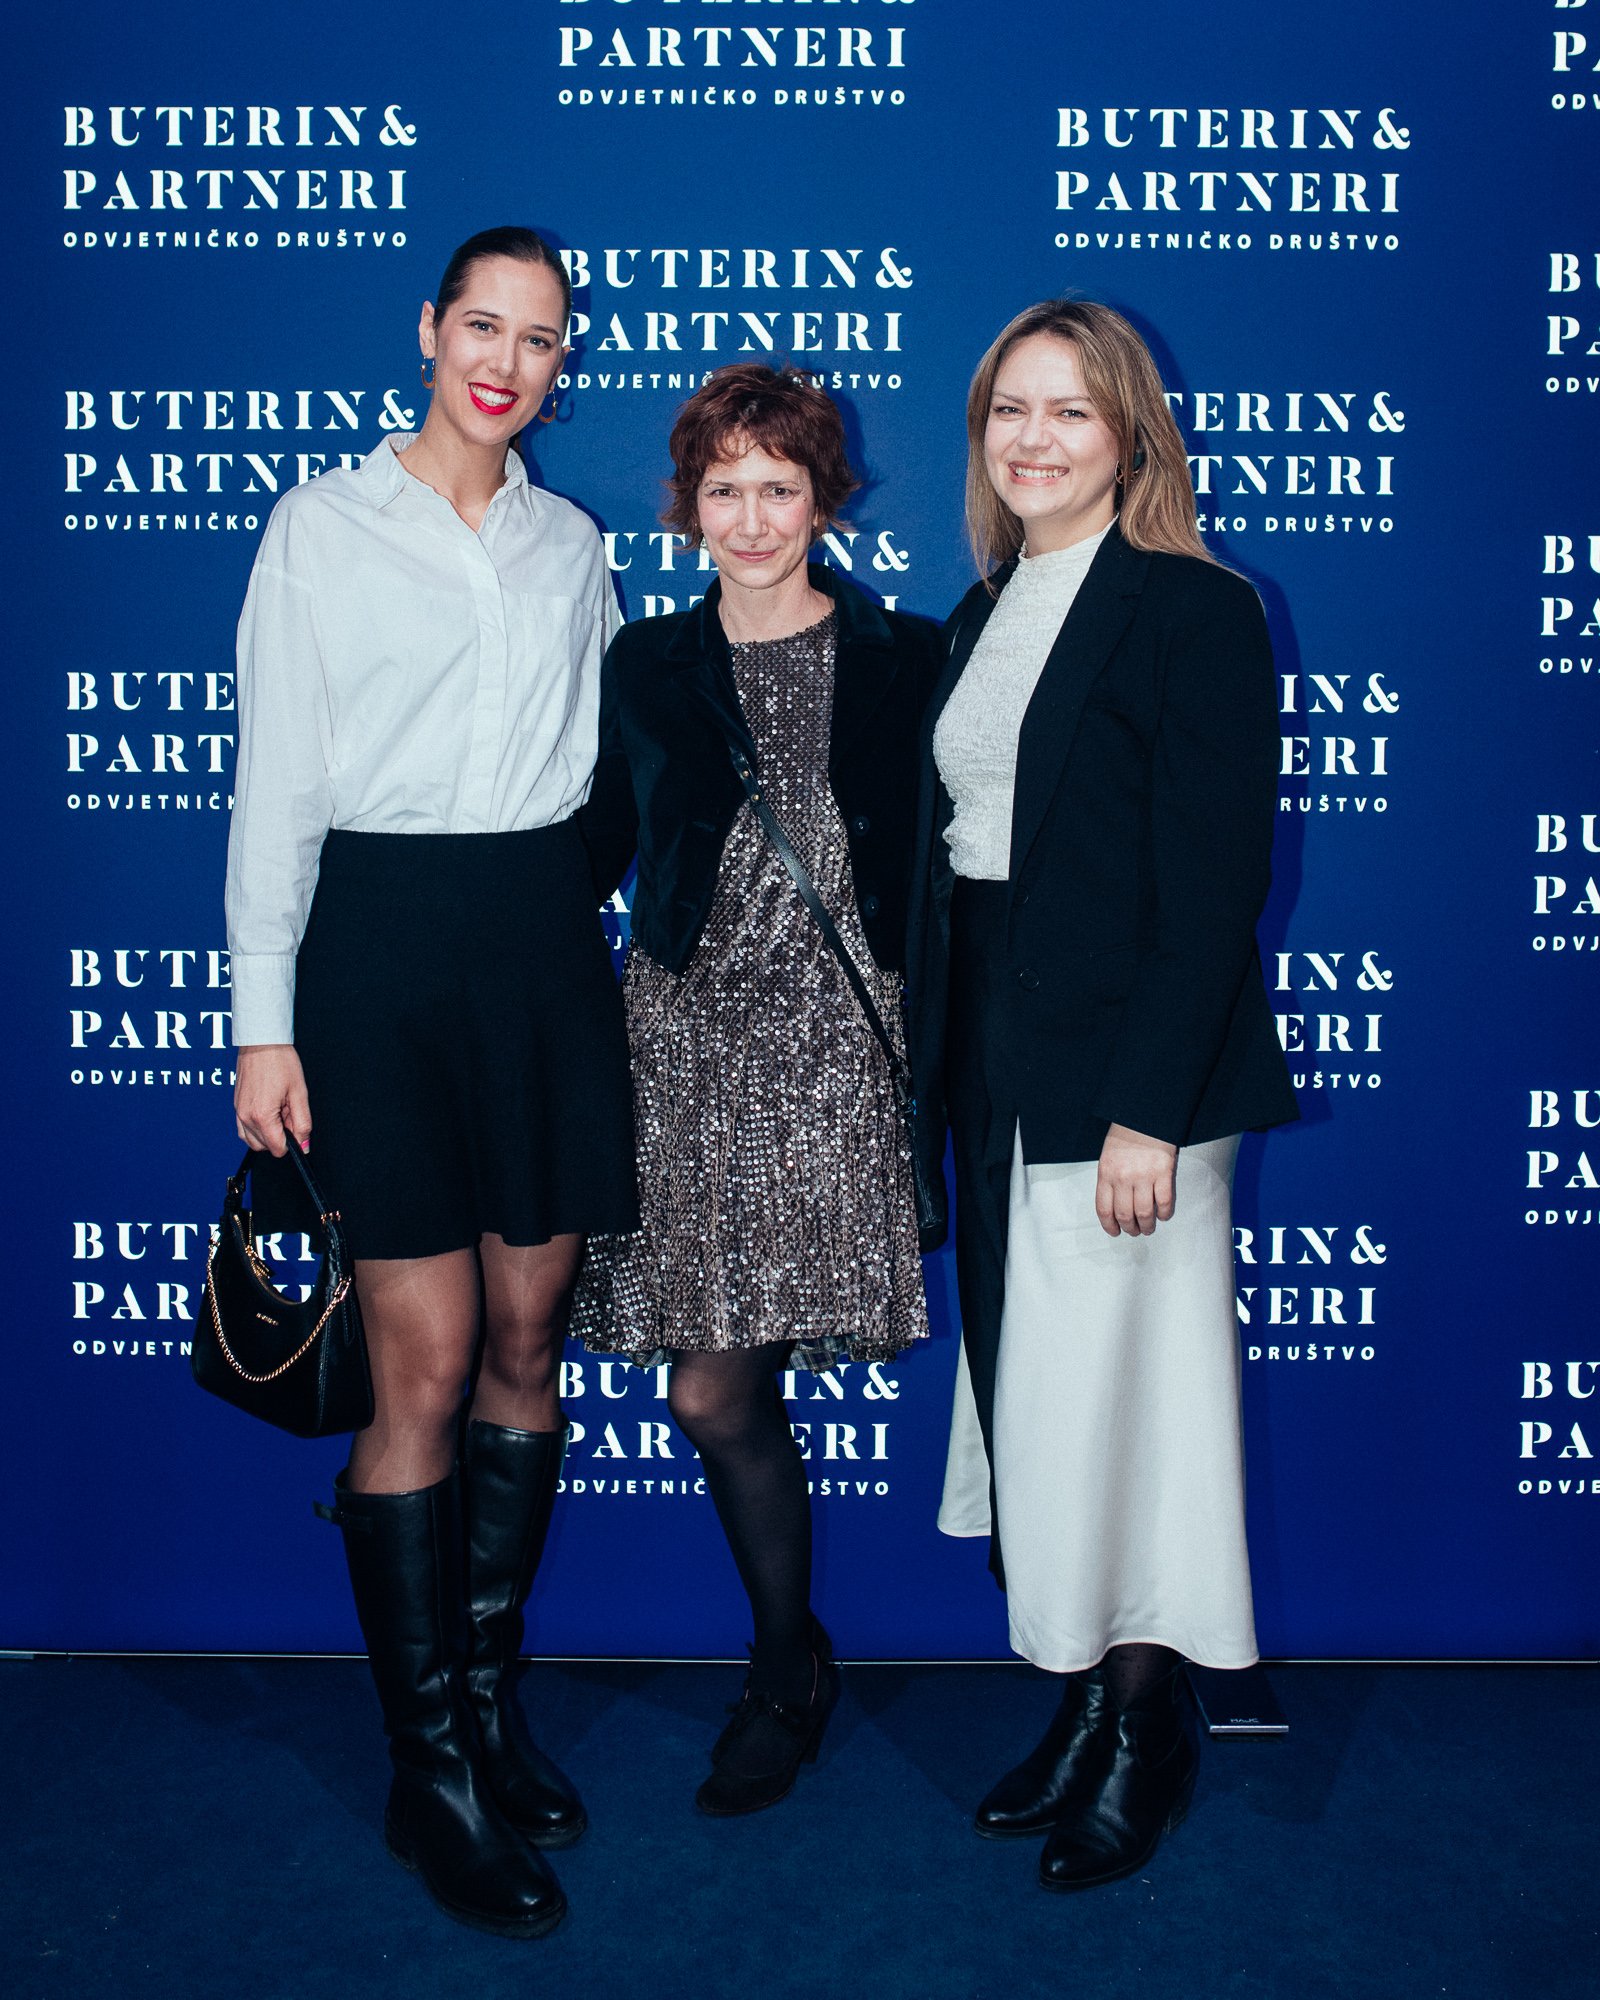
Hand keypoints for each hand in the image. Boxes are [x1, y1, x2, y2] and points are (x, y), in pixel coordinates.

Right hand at [234, 1045, 311, 1156]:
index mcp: (262, 1116)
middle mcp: (246, 1117)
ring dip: (268, 1133)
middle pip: (265, 1146)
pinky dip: (257, 1128)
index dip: (292, 1142)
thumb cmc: (280, 1062)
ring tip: (279, 1110)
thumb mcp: (299, 1093)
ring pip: (253, 1141)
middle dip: (280, 1136)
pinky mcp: (236, 1106)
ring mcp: (238, 1112)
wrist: (261, 1043)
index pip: (278, 1149)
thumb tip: (304, 1145)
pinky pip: (244, 1129)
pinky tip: (268, 1111)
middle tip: (288, 1113)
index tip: (296, 1126)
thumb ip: (302, 1123)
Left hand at [1094, 1123, 1176, 1237]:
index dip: (1110, 1226)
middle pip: (1125, 1215)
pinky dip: (1164, 1213)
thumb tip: (1115, 1207)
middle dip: (1130, 1229)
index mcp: (1106, 1173)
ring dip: (1147, 1226)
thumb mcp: (1108, 1157)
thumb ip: (1109, 1180)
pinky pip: (1164, 1202)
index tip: (1115, 1232)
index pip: (1104, 1209)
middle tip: (1135, 1231)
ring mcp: (1144, 1176)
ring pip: (1144, 1213)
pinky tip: (1163, 1215)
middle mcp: (1123, 1178)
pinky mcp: (1164, 1173)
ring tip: (1149, 1228)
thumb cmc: (1125, 1136)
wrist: (1145, 1116)